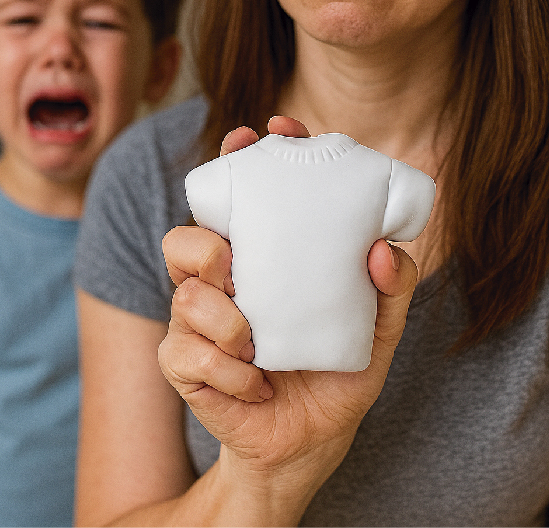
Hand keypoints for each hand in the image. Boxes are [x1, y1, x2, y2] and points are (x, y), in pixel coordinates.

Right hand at [159, 117, 417, 509]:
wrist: (308, 446)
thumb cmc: (337, 373)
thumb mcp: (379, 329)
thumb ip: (393, 287)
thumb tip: (384, 249)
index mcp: (261, 258)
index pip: (241, 196)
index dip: (242, 157)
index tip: (261, 131)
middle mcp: (223, 281)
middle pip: (185, 236)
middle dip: (204, 241)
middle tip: (234, 261)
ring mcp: (198, 323)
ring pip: (184, 294)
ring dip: (224, 318)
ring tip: (255, 340)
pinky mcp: (185, 365)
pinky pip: (186, 351)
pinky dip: (226, 369)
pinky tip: (255, 381)